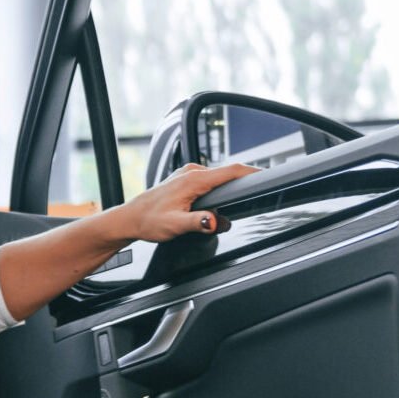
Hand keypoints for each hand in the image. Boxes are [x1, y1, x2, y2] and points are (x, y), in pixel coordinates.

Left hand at [119, 161, 258, 243]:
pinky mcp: (186, 180)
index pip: (231, 171)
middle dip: (238, 192)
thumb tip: (215, 221)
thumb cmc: (148, 221)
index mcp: (193, 179)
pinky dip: (216, 194)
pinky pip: (210, 183)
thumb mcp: (174, 226)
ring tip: (212, 216)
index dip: (253, 172)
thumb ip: (198, 223)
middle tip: (238, 210)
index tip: (268, 176)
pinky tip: (207, 209)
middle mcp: (192, 172)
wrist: (130, 219)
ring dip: (225, 196)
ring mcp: (189, 174)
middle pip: (228, 176)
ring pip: (219, 181)